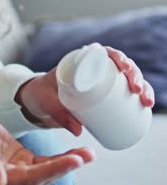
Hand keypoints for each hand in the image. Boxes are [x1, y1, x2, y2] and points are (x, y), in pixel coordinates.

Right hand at [0, 104, 94, 184]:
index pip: (33, 178)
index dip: (56, 169)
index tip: (76, 160)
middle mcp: (8, 179)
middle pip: (44, 176)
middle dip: (68, 166)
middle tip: (89, 155)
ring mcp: (15, 170)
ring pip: (47, 169)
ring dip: (67, 162)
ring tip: (88, 154)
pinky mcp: (19, 159)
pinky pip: (43, 162)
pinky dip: (58, 157)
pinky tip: (73, 152)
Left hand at [15, 44, 154, 134]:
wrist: (37, 102)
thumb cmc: (41, 96)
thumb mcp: (46, 103)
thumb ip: (59, 115)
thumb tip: (78, 131)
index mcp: (80, 61)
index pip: (104, 53)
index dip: (119, 57)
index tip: (124, 68)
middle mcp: (93, 69)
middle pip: (120, 66)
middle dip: (135, 75)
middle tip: (138, 90)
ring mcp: (100, 83)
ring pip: (126, 80)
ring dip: (142, 87)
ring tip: (146, 102)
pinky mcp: (102, 96)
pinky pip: (123, 93)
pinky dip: (137, 97)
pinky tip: (146, 104)